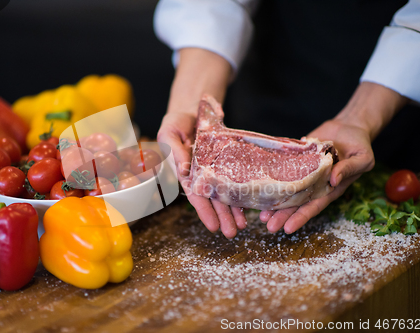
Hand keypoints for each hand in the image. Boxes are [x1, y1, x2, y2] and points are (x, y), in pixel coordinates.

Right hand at [157, 47, 245, 238]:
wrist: (193, 111)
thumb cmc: (177, 123)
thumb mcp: (170, 133)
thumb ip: (175, 151)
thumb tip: (184, 170)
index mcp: (185, 171)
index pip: (195, 194)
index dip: (204, 210)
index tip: (213, 226)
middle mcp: (200, 174)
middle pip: (212, 199)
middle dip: (222, 216)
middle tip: (232, 233)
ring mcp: (213, 170)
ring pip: (224, 193)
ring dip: (232, 210)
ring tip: (243, 225)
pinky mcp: (225, 162)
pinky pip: (234, 178)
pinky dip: (240, 192)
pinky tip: (249, 205)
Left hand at [259, 82, 406, 233]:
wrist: (349, 127)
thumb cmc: (360, 146)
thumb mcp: (362, 158)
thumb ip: (349, 169)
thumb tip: (334, 179)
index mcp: (330, 188)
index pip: (313, 206)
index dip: (300, 218)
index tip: (288, 229)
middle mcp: (314, 183)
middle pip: (296, 203)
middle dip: (282, 215)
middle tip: (268, 226)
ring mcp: (303, 171)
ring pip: (286, 188)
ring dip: (274, 201)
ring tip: (260, 214)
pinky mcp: (296, 158)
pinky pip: (282, 168)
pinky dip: (271, 176)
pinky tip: (259, 185)